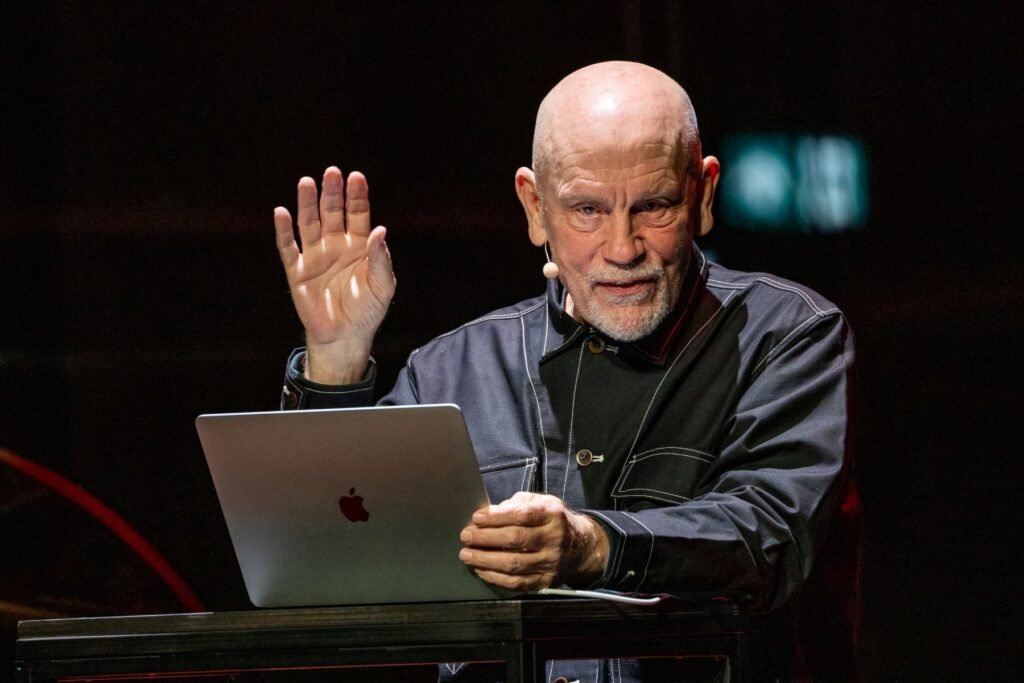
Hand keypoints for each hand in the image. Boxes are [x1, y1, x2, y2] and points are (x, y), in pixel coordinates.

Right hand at [274, 167, 395, 383]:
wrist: (344, 337)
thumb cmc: (367, 311)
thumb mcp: (382, 286)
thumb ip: (381, 259)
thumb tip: (380, 230)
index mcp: (359, 246)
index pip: (358, 214)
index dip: (356, 196)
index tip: (356, 178)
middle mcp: (336, 245)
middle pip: (332, 212)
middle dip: (332, 193)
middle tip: (332, 173)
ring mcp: (315, 256)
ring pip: (309, 223)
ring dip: (307, 204)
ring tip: (306, 183)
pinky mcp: (297, 271)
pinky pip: (288, 247)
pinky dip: (284, 230)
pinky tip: (281, 212)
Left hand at [458, 492, 608, 591]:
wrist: (582, 547)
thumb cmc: (553, 521)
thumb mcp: (541, 503)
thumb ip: (516, 505)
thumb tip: (488, 514)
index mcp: (552, 515)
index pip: (522, 515)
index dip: (496, 517)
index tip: (476, 518)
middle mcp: (554, 539)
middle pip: (515, 539)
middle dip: (486, 538)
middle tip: (466, 536)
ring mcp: (550, 562)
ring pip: (514, 564)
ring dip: (485, 560)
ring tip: (467, 555)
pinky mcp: (545, 581)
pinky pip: (517, 582)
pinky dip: (495, 577)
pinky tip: (481, 569)